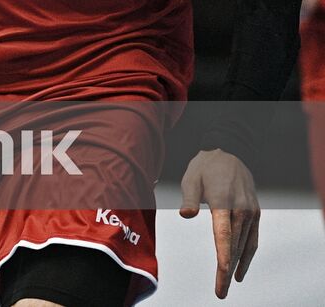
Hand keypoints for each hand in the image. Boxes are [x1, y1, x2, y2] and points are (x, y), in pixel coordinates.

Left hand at [180, 148, 259, 298]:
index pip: (224, 238)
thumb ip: (189, 198)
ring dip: (238, 265)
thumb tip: (186, 215)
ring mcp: (251, 212)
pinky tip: (241, 266)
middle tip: (220, 291)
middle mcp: (241, 210)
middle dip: (228, 270)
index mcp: (224, 203)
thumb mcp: (190, 178)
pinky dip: (248, 254)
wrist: (229, 151)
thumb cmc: (204, 166)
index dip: (223, 261)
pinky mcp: (254, 212)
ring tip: (228, 282)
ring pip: (245, 245)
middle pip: (235, 246)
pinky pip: (252, 238)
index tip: (222, 279)